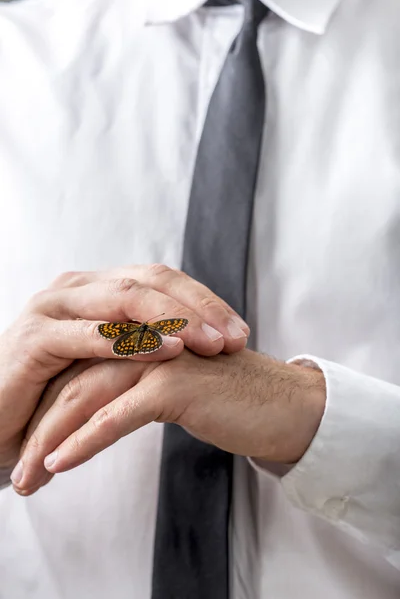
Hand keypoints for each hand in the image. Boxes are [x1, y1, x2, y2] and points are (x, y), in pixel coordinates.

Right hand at [0, 264, 248, 470]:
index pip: (161, 279)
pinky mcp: (36, 338)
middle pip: (150, 282)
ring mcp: (54, 308)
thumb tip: (200, 346)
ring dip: (173, 321)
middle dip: (197, 308)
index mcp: (99, 288)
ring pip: (124, 300)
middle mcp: (78, 289)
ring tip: (210, 344)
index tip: (239, 331)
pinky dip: (131, 342)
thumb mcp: (108, 361)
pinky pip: (90, 335)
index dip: (204, 301)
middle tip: (232, 338)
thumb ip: (143, 344)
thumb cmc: (57, 390)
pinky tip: (166, 352)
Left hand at [15, 350, 325, 494]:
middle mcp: (145, 340)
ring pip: (85, 397)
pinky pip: (116, 416)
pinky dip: (83, 442)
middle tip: (16, 469)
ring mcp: (159, 359)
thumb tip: (98, 408)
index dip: (47, 406)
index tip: (27, 442)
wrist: (287, 405)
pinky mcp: (174, 385)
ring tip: (26, 478)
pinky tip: (59, 465)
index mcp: (142, 335)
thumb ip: (137, 381)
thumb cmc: (232, 397)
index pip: (79, 366)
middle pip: (72, 380)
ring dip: (50, 440)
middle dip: (38, 428)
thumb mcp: (175, 382)